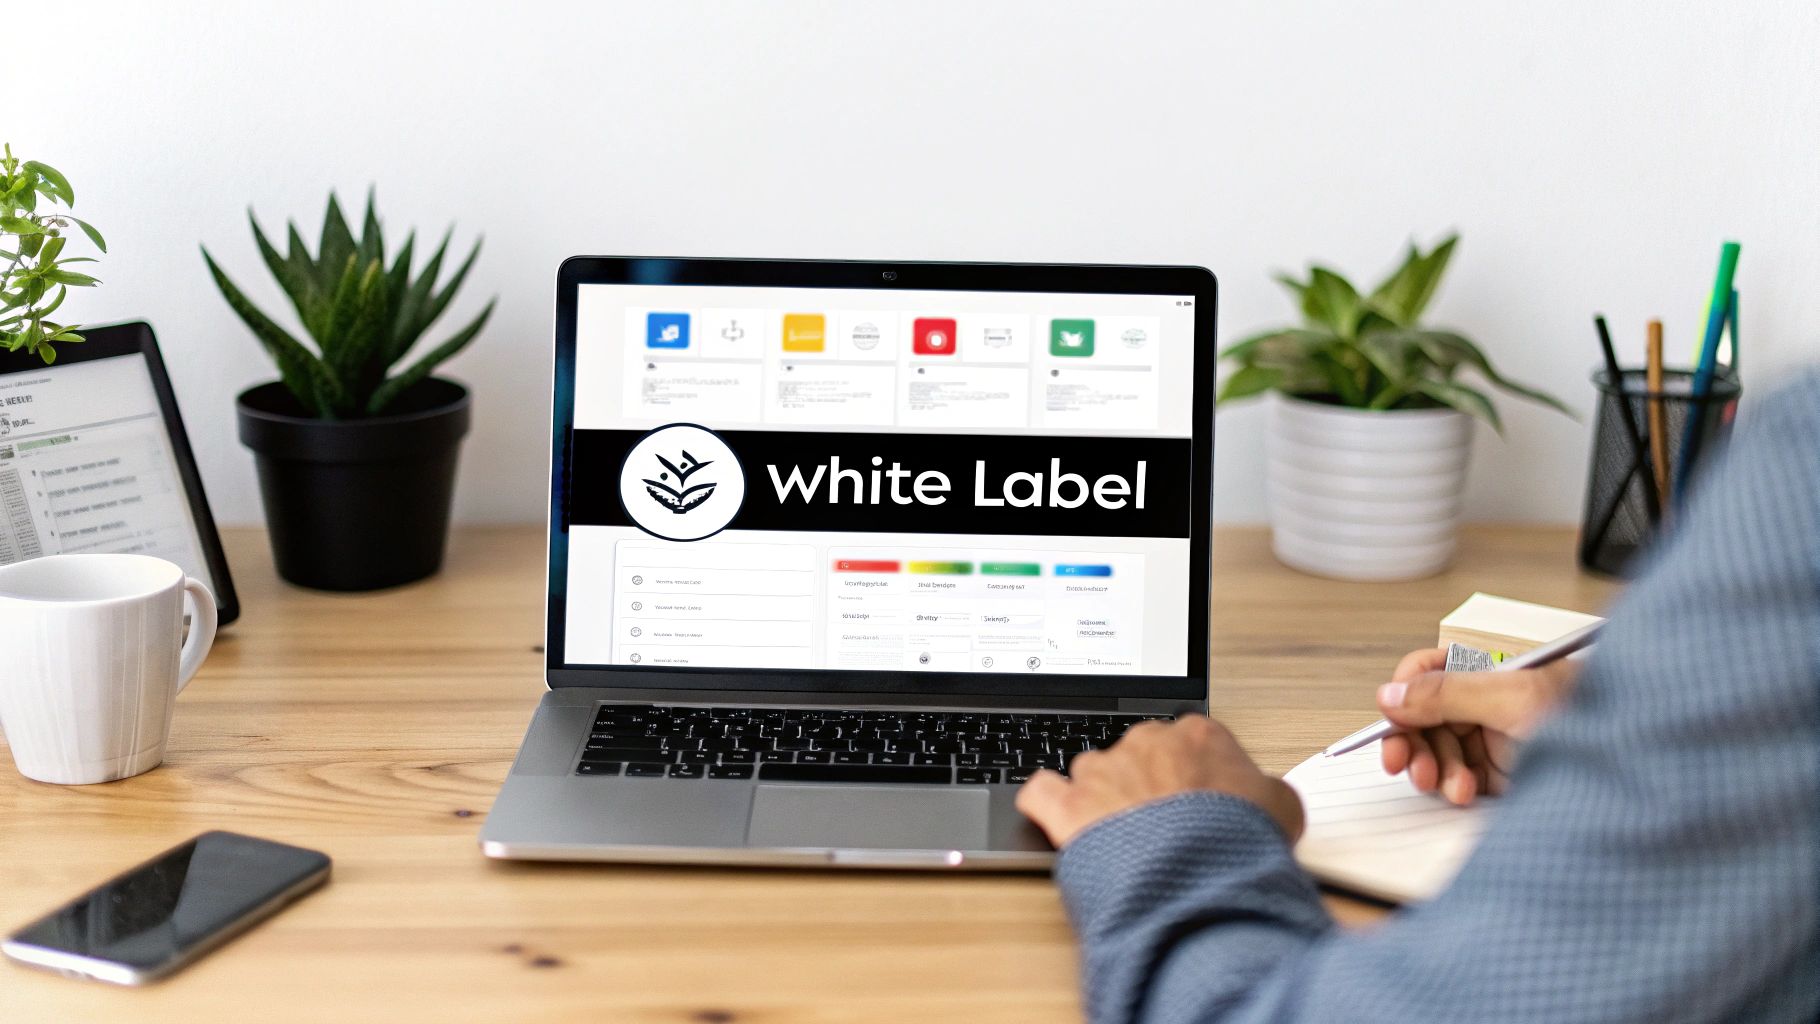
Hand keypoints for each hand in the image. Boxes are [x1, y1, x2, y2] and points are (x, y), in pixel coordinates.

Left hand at [1016, 716, 1304, 848]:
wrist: (1200, 875)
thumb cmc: (1239, 840)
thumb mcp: (1283, 808)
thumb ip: (1267, 789)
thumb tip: (1264, 794)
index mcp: (1196, 734)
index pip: (1187, 740)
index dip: (1191, 772)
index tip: (1195, 796)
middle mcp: (1144, 742)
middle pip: (1138, 754)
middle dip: (1145, 782)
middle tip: (1161, 821)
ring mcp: (1102, 771)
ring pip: (1092, 771)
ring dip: (1101, 795)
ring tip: (1118, 833)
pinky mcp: (1068, 804)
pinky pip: (1042, 791)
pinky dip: (1046, 801)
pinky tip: (1055, 813)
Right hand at [1378, 648, 1577, 804]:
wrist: (1643, 779)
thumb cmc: (1597, 724)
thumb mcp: (1513, 701)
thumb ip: (1447, 693)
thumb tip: (1391, 693)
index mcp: (1495, 669)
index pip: (1431, 670)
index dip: (1406, 694)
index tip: (1392, 719)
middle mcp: (1491, 700)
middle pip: (1426, 715)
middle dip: (1415, 741)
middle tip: (1405, 764)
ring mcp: (1495, 739)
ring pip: (1437, 750)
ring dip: (1435, 769)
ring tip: (1448, 785)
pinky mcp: (1502, 776)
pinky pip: (1456, 778)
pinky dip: (1451, 788)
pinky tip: (1462, 794)